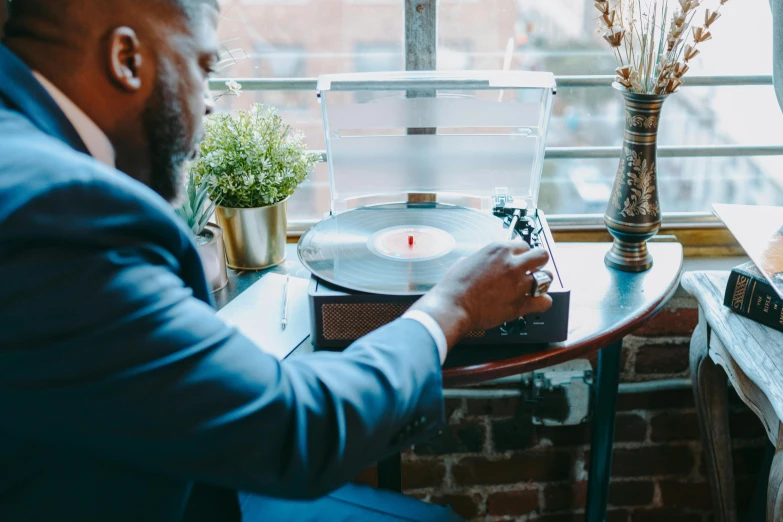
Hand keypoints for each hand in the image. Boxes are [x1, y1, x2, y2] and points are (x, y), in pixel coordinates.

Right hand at [409, 242, 552, 348]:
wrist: (453, 307)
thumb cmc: (454, 286)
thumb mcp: (467, 261)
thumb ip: (484, 259)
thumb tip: (488, 262)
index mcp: (499, 250)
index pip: (523, 245)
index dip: (521, 253)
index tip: (519, 259)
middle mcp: (513, 264)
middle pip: (542, 256)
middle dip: (538, 262)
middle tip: (533, 269)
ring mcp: (519, 284)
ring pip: (547, 277)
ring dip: (542, 281)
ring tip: (535, 286)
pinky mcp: (520, 304)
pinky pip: (545, 301)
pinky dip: (542, 302)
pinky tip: (535, 302)